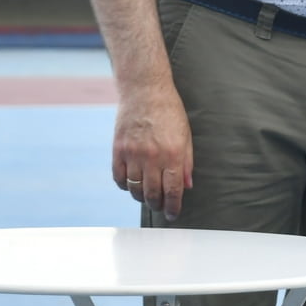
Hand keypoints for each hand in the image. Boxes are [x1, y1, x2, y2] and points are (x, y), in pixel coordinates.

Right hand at [112, 79, 193, 220]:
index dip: (173, 206)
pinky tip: (132, 185)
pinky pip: (119, 178)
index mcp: (173, 154)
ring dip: (141, 198)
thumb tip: (187, 186)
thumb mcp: (185, 135)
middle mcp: (152, 156)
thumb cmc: (169, 112)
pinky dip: (125, 186)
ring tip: (147, 196)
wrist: (144, 91)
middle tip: (161, 207)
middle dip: (158, 205)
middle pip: (152, 194)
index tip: (173, 214)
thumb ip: (186, 162)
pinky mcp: (118, 150)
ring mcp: (133, 154)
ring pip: (135, 189)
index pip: (173, 190)